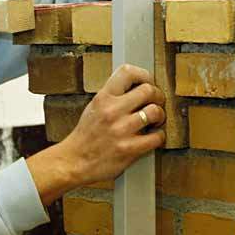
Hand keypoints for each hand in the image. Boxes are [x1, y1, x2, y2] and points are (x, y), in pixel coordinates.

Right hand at [59, 64, 165, 185]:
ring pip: (155, 112)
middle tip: (156, 103)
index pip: (128, 72)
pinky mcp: (129, 149)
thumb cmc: (86, 135)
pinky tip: (153, 137)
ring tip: (155, 121)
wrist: (74, 162)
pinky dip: (159, 136)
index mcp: (103, 98)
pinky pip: (157, 137)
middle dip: (157, 96)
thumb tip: (137, 86)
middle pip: (148, 90)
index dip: (144, 75)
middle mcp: (112, 111)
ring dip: (160, 116)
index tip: (148, 82)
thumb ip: (113, 96)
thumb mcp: (94, 107)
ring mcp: (121, 130)